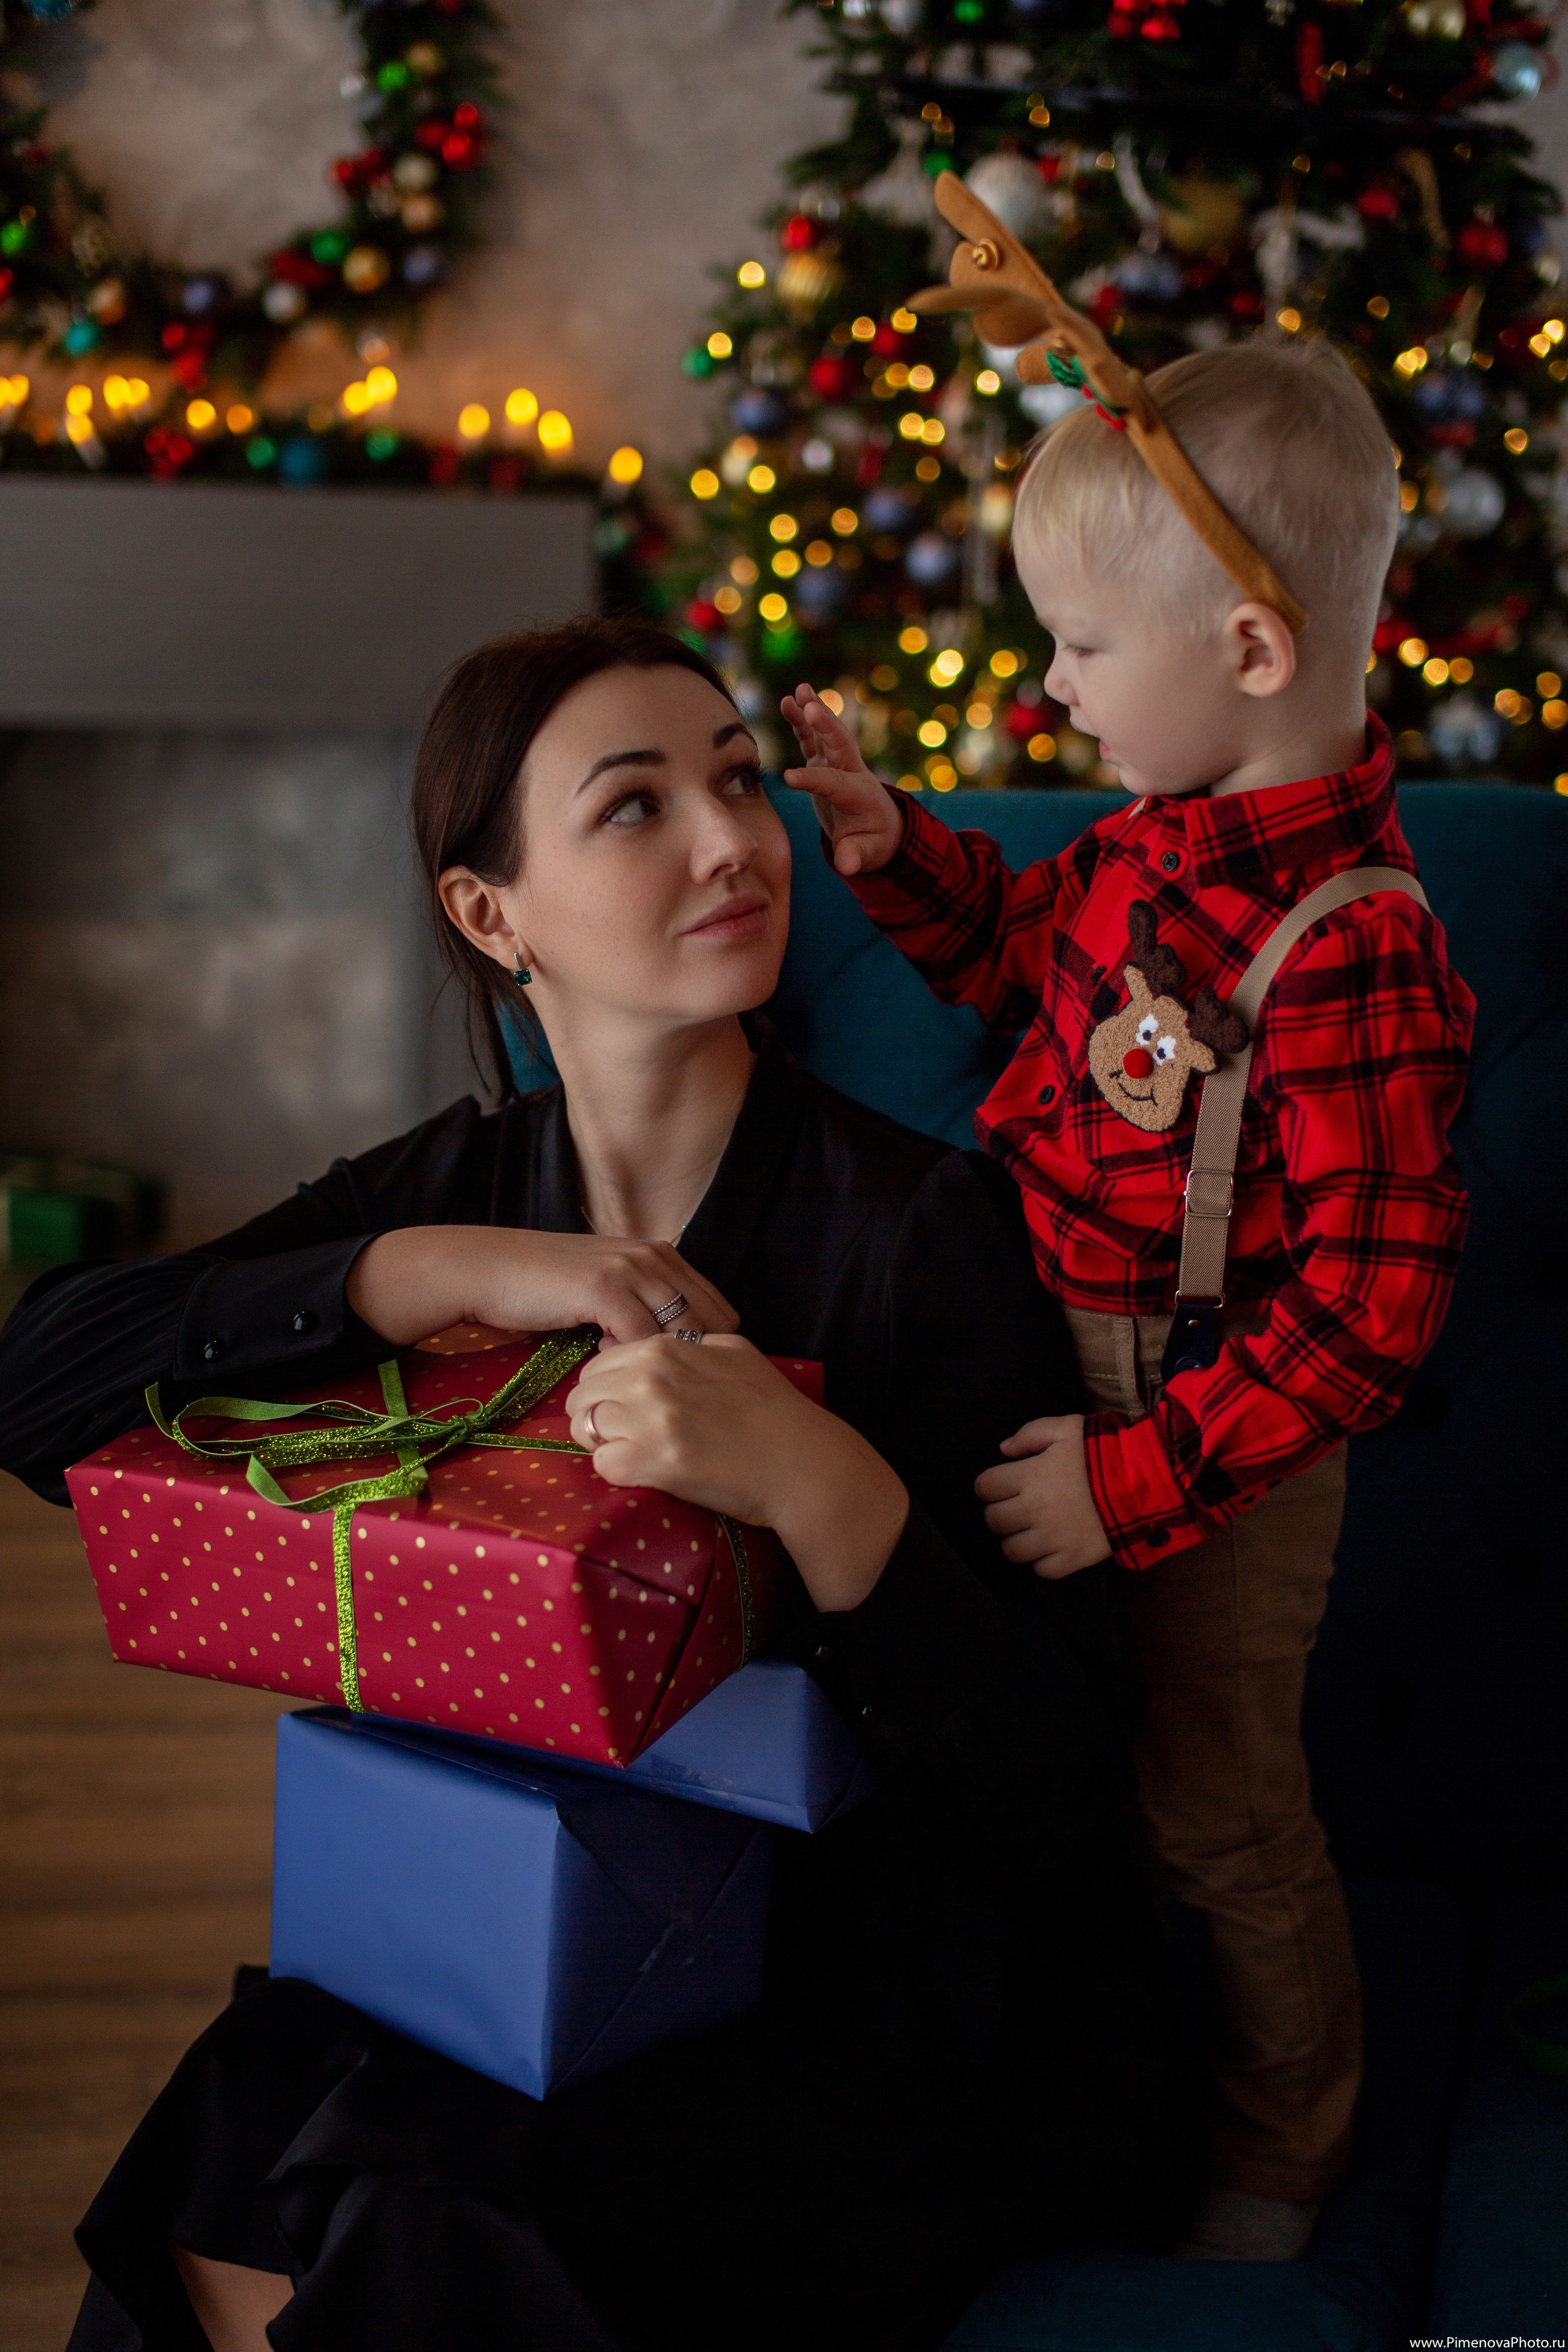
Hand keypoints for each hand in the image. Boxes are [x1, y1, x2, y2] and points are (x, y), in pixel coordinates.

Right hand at [345, 1226, 737, 1349]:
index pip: (717, 1307)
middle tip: (675, 1393)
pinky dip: (633, 1362)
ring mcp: (631, 1269)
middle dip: (699, 1362)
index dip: (710, 1348)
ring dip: (668, 1367)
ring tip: (646, 1386)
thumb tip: (674, 1350)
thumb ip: (642, 1306)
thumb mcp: (605, 1288)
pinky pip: (641, 1337)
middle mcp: (653, 1256)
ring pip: (681, 1330)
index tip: (693, 1380)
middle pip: (710, 1321)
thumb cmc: (545, 1285)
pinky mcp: (604, 1289)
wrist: (489, 1268)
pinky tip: (608, 1366)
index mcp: (660, 1254)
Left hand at [565, 1334, 908, 1612]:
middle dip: (594, 1417)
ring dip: (604, 1445)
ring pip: (586, 1430)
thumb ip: (688, 1343)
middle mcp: (650, 1377)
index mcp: (665, 1349)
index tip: (623, 1409)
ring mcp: (648, 1419)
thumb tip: (651, 1348)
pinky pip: (603, 1466)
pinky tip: (647, 1474)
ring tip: (636, 1456)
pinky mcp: (651, 1462)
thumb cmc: (773, 1409)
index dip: (605, 1390)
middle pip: (582, 1397)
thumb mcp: (733, 1351)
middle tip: (623, 1438)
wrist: (800, 1461)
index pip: (598, 1364)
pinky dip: (618, 1473)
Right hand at [780, 682, 905, 876]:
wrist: (880, 828)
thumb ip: (855, 857)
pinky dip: (803, 721)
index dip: (813, 779)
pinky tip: (788, 701)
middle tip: (810, 707)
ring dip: (813, 712)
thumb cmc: (870, 843)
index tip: (789, 777)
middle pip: (840, 744)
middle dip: (825, 726)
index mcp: (858, 794)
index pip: (833, 782)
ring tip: (798, 691)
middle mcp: (851, 772)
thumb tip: (847, 866)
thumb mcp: (866, 855)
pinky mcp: (826, 762)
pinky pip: (814, 737)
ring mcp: (839, 764)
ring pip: (827, 733)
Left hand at [975, 1415, 1112, 1580]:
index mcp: (1029, 1476)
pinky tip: (1052, 1547)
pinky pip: (1042, 1570)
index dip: (991, 1485)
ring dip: (1017, 1540)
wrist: (1145, 1482)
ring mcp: (1052, 1538)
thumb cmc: (1102, 1451)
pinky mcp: (1072, 1559)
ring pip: (1011, 1550)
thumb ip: (1031, 1433)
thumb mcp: (1067, 1428)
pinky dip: (1043, 1562)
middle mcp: (1034, 1510)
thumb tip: (1004, 1449)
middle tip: (1018, 1507)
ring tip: (1032, 1530)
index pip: (984, 1487)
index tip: (1003, 1484)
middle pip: (993, 1520)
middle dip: (1001, 1512)